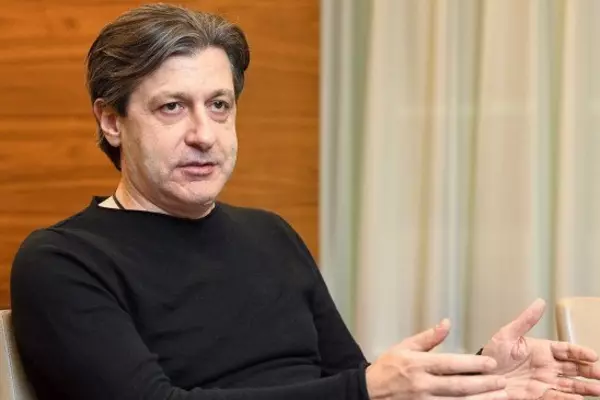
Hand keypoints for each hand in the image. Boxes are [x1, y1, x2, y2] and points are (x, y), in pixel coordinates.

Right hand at [366, 319, 506, 399]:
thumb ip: (428, 338)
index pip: (450, 364)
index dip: (473, 364)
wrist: (368, 392)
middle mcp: (421, 384)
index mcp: (418, 364)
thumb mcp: (404, 347)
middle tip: (502, 381)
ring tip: (500, 397)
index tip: (491, 364)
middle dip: (483, 384)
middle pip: (458, 385)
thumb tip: (447, 323)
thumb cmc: (387, 369)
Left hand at [481, 298, 599, 399]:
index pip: (566, 350)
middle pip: (574, 368)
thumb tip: (539, 303)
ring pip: (570, 384)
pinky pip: (556, 397)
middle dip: (590, 371)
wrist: (481, 374)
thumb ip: (525, 320)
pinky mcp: (538, 394)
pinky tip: (579, 399)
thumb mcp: (508, 334)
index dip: (580, 352)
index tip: (593, 355)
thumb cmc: (492, 353)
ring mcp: (544, 381)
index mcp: (542, 349)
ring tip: (598, 390)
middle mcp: (546, 366)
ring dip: (585, 387)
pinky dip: (568, 398)